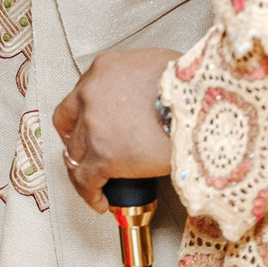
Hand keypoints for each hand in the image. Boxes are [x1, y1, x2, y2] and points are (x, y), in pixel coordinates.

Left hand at [51, 47, 181, 213]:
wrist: (200, 108)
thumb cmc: (191, 87)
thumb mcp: (161, 65)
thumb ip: (143, 75)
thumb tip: (150, 92)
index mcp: (104, 69)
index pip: (81, 93)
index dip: (84, 113)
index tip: (91, 124)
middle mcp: (91, 94)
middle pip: (67, 121)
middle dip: (73, 137)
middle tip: (86, 150)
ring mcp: (93, 126)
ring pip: (74, 153)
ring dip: (84, 168)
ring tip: (97, 181)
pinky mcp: (103, 155)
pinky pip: (85, 180)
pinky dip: (90, 193)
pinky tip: (101, 201)